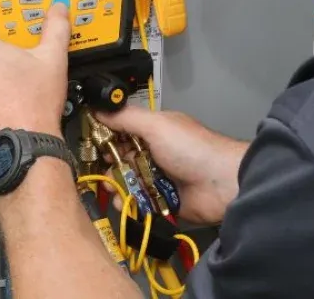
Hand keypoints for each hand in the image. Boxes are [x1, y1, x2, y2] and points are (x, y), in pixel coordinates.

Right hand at [96, 106, 249, 225]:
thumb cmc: (191, 148)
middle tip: (101, 171)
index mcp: (155, 132)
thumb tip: (98, 109)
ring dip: (116, 185)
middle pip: (122, 160)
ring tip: (111, 188)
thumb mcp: (156, 125)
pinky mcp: (161, 202)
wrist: (222, 183)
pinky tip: (123, 202)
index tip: (91, 145)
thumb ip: (125, 118)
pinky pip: (138, 203)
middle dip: (109, 166)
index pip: (123, 132)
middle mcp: (155, 154)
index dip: (107, 138)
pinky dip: (129, 203)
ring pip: (128, 182)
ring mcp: (158, 179)